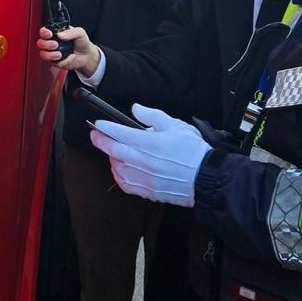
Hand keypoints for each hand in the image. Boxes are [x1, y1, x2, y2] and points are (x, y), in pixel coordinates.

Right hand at [36, 25, 100, 77]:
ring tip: (60, 54)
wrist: (87, 56)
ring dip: (50, 55)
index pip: (44, 31)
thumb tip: (60, 35)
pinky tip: (70, 58)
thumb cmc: (82, 42)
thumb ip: (70, 32)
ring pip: (43, 54)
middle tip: (56, 45)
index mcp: (56, 33)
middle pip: (40, 43)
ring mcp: (52, 53)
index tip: (50, 34)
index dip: (44, 33)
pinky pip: (54, 63)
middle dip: (46, 44)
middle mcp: (52, 42)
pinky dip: (63, 61)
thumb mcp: (80, 33)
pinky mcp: (55, 62)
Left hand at [89, 103, 209, 205]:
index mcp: (152, 143)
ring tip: (112, 151)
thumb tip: (136, 109)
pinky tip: (119, 170)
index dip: (106, 128)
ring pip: (118, 168)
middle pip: (114, 151)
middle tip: (94, 135)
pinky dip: (119, 176)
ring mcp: (146, 178)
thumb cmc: (194, 151)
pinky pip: (126, 185)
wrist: (207, 177)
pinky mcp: (149, 191)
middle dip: (101, 142)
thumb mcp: (176, 125)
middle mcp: (145, 161)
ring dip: (111, 159)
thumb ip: (153, 116)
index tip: (98, 125)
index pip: (121, 134)